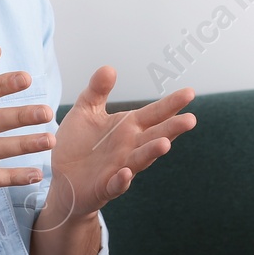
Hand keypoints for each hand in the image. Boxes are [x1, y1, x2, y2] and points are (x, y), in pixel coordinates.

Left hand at [43, 67, 195, 225]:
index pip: (155, 113)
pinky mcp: (105, 186)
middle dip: (172, 128)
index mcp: (129, 127)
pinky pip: (116, 184)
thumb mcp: (86, 110)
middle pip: (155, 135)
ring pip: (140, 159)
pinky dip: (122, 180)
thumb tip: (110, 68)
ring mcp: (120, 167)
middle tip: (190, 119)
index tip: (190, 92)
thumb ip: (98, 90)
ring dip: (152, 152)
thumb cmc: (78, 144)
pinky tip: (126, 173)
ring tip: (165, 144)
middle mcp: (130, 146)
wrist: (63, 178)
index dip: (171, 104)